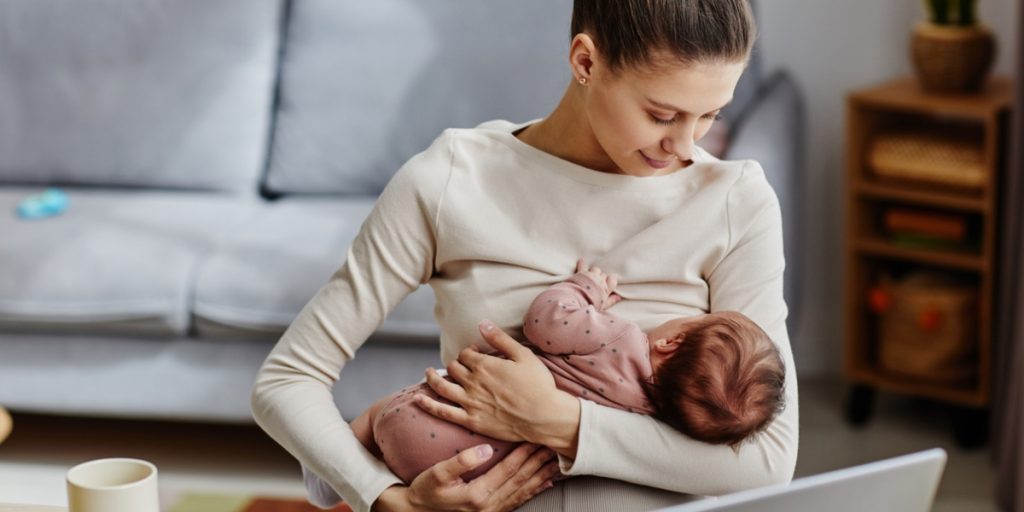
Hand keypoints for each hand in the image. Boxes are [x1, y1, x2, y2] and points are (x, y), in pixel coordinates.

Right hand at [374, 443, 559, 511]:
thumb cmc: (426, 490)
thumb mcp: (437, 474)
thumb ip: (461, 461)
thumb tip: (484, 449)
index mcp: (478, 495)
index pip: (508, 469)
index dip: (524, 453)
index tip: (537, 438)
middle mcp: (489, 506)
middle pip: (521, 480)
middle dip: (538, 462)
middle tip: (554, 446)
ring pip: (523, 491)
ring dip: (541, 476)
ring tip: (557, 462)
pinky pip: (518, 501)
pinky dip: (534, 491)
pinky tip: (545, 484)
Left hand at [417, 321, 580, 455]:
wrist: (545, 416)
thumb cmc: (538, 385)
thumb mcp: (523, 355)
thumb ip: (500, 339)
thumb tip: (482, 323)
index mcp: (485, 365)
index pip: (466, 354)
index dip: (469, 352)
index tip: (476, 354)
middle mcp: (473, 382)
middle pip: (454, 368)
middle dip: (456, 364)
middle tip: (462, 366)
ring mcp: (470, 402)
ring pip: (442, 386)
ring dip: (432, 377)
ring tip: (427, 372)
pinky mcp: (470, 420)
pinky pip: (443, 411)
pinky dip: (428, 404)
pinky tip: (417, 398)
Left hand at [575, 258, 620, 308]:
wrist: (577, 301)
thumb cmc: (591, 305)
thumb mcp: (603, 306)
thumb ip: (611, 300)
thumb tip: (619, 297)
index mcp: (606, 288)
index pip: (613, 280)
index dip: (610, 281)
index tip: (607, 284)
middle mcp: (600, 280)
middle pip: (603, 275)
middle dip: (601, 278)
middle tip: (596, 284)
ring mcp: (591, 275)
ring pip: (596, 269)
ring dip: (594, 272)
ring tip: (590, 277)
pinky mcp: (581, 273)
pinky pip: (582, 265)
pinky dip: (582, 263)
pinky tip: (582, 260)